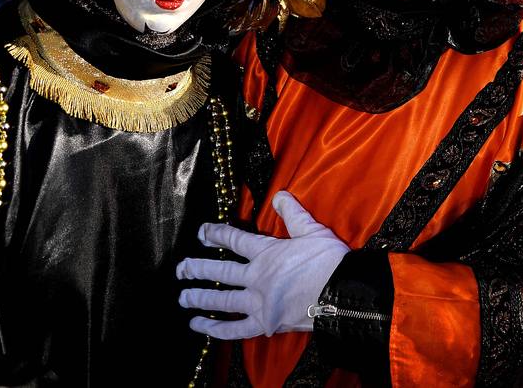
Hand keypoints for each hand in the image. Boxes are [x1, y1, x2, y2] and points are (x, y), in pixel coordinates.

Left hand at [177, 190, 349, 338]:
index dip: (216, 234)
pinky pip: (234, 328)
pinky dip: (215, 328)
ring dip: (199, 298)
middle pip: (220, 271)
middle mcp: (256, 276)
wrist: (341, 293)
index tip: (201, 232)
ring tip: (183, 297)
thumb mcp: (312, 230)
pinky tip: (199, 325)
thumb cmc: (329, 261)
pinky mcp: (263, 323)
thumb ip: (292, 213)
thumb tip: (279, 194)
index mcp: (267, 252)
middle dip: (197, 268)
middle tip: (180, 269)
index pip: (235, 240)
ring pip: (221, 300)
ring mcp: (257, 302)